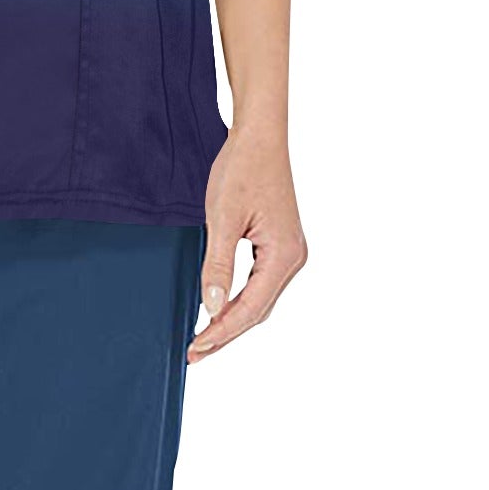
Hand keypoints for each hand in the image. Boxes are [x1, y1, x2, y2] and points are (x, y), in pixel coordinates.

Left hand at [188, 128, 307, 362]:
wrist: (259, 137)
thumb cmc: (242, 169)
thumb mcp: (222, 217)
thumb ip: (217, 264)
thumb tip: (211, 307)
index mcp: (284, 256)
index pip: (251, 308)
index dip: (222, 332)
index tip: (196, 347)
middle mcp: (293, 258)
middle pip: (258, 310)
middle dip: (226, 333)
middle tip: (195, 352)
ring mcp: (289, 252)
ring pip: (260, 299)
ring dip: (232, 319)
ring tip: (204, 338)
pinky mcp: (279, 244)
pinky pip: (260, 283)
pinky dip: (239, 299)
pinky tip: (220, 306)